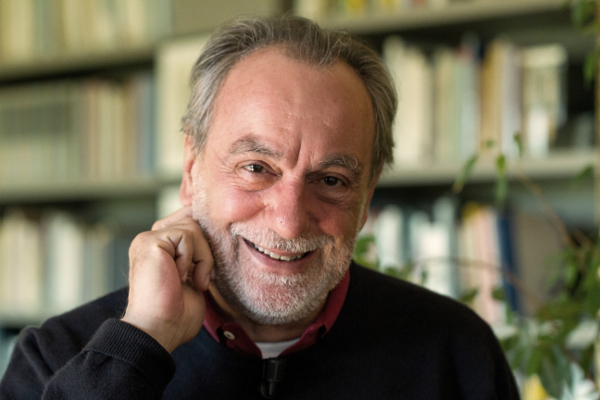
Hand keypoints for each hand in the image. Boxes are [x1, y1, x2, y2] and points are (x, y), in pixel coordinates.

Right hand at [121, 206, 212, 352]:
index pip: (189, 220)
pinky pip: (187, 235)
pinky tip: (182, 278)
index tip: (206, 268)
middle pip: (193, 220)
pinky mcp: (150, 242)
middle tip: (200, 278)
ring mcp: (148, 239)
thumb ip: (198, 254)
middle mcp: (152, 240)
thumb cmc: (176, 314)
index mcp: (160, 247)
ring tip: (192, 281)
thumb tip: (216, 235)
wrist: (158, 330)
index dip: (206, 238)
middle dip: (205, 249)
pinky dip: (193, 258)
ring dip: (202, 257)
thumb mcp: (194, 276)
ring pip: (193, 227)